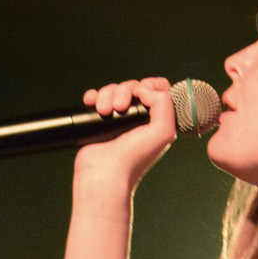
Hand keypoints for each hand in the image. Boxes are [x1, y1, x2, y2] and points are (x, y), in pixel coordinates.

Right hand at [74, 76, 176, 192]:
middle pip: (134, 86)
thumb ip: (165, 103)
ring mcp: (119, 120)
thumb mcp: (163, 131)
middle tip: (120, 107)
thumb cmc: (134, 158)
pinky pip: (97, 97)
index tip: (141, 92)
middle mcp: (139, 120)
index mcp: (157, 121)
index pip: (159, 89)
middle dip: (125, 90)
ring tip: (104, 112)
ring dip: (107, 94)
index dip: (150, 84)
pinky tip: (92, 104)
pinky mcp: (100, 122)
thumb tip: (144, 89)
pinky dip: (93, 96)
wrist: (105, 173)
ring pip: (114, 90)